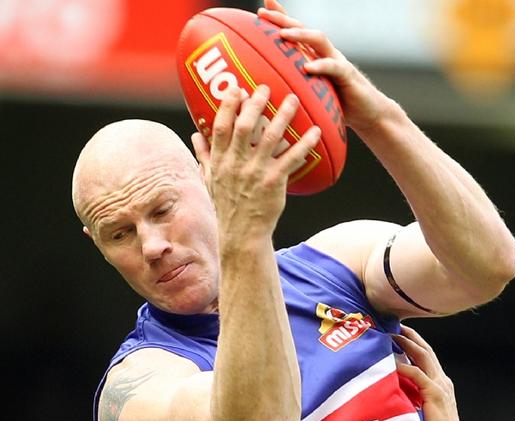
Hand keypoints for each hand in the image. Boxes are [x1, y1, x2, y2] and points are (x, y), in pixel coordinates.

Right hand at [192, 82, 321, 233]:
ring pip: (271, 137)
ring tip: (293, 100)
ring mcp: (256, 172)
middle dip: (256, 103)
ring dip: (283, 115)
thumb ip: (204, 156)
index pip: (221, 126)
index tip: (236, 88)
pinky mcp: (274, 182)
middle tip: (266, 87)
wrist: (242, 234)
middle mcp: (237, 164)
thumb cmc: (227, 207)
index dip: (228, 105)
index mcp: (221, 161)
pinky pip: (291, 158)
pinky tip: (315, 131)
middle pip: (246, 126)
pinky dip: (304, 144)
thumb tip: (195, 135)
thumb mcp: (210, 181)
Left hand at [258, 0, 388, 132]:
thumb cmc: (340, 108)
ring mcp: (337, 61)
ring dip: (300, 35)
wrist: (370, 115)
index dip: (280, 19)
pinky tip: (306, 67)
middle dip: (283, 18)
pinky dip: (320, 66)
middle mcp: (325, 53)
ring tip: (283, 34)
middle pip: (303, 28)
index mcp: (315, 57)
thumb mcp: (315, 97)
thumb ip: (299, 91)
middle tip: (263, 13)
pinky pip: (333, 66)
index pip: (296, 32)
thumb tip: (275, 98)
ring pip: (318, 40)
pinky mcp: (348, 75)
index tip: (259, 12)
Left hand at [393, 325, 463, 420]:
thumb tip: (397, 390)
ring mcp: (440, 385)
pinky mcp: (434, 394)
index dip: (415, 344)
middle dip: (411, 337)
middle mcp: (442, 380)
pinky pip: (417, 374)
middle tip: (395, 326)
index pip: (428, 357)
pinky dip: (404, 366)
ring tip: (391, 335)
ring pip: (423, 357)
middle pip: (426, 351)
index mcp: (441, 384)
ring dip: (406, 344)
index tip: (401, 334)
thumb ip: (415, 397)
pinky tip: (391, 361)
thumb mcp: (425, 410)